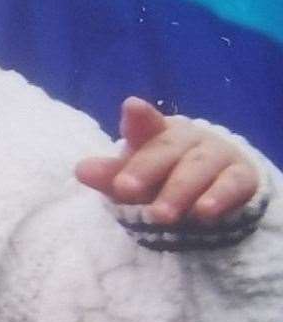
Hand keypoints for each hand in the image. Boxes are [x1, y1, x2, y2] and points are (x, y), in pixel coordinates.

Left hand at [75, 97, 259, 224]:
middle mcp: (188, 139)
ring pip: (197, 168)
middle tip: (124, 189)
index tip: (132, 107)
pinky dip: (218, 198)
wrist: (213, 189)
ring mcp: (217, 156)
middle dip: (145, 169)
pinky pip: (231, 185)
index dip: (139, 117)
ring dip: (178, 191)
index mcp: (157, 133)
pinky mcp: (241, 177)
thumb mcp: (134, 179)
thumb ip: (111, 176)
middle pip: (166, 150)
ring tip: (160, 215)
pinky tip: (204, 213)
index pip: (145, 124)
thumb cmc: (163, 178)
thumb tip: (80, 170)